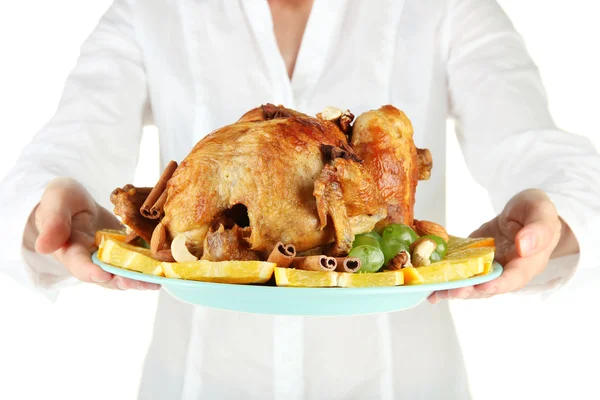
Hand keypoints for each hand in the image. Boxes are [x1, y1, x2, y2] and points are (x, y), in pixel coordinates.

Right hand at [34, 178, 159, 289]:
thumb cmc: (62, 201)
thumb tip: (43, 246)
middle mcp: (91, 260)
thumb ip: (54, 222)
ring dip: (141, 278)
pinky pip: (137, 261)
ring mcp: (109, 258)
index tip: (102, 275)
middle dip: (125, 280)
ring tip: (159, 280)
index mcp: (70, 251)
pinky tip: (168, 268)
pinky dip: (151, 266)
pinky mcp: (124, 251)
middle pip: (107, 276)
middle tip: (142, 281)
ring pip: (124, 273)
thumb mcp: (56, 202)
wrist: (74, 202)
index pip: (78, 265)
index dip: (90, 272)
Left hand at [429, 189, 568, 302]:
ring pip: (473, 284)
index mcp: (528, 262)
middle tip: (450, 291)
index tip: (482, 286)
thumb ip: (538, 229)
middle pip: (489, 287)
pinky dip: (446, 280)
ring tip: (434, 291)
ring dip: (454, 289)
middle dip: (469, 290)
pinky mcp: (475, 262)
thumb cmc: (536, 211)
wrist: (524, 213)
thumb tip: (525, 246)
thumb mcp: (540, 211)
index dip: (498, 284)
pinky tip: (429, 287)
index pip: (514, 278)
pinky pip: (462, 273)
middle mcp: (507, 271)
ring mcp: (489, 268)